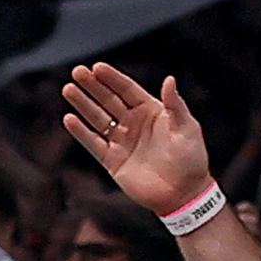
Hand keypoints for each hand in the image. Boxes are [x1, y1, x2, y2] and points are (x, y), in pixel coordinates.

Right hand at [58, 60, 218, 218]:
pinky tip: (69, 119)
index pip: (127, 90)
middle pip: (109, 100)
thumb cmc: (192, 158)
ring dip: (83, 104)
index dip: (112, 78)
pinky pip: (93, 143)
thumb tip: (170, 79)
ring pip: (97, 118)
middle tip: (77, 72)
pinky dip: (81, 132)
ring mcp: (122, 141)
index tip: (97, 67)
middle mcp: (134, 123)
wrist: (184, 193)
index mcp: (152, 112)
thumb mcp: (187, 128)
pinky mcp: (113, 160)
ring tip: (68, 89)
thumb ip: (175, 105)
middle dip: (93, 86)